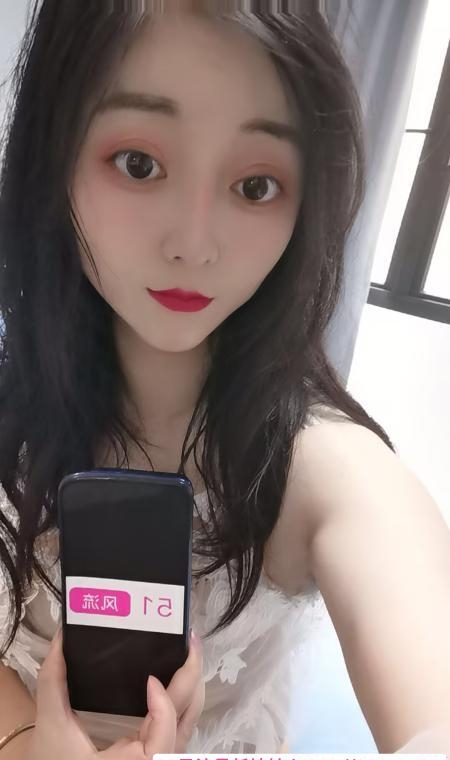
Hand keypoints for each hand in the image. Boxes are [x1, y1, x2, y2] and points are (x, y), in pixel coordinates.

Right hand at [29, 627, 203, 758]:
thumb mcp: (53, 725)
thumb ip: (54, 682)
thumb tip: (61, 638)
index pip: (165, 732)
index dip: (164, 703)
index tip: (149, 678)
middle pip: (187, 716)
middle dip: (191, 676)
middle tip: (188, 639)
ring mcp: (160, 757)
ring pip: (188, 719)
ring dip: (190, 684)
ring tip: (186, 650)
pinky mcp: (158, 752)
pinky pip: (180, 723)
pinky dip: (181, 696)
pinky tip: (176, 674)